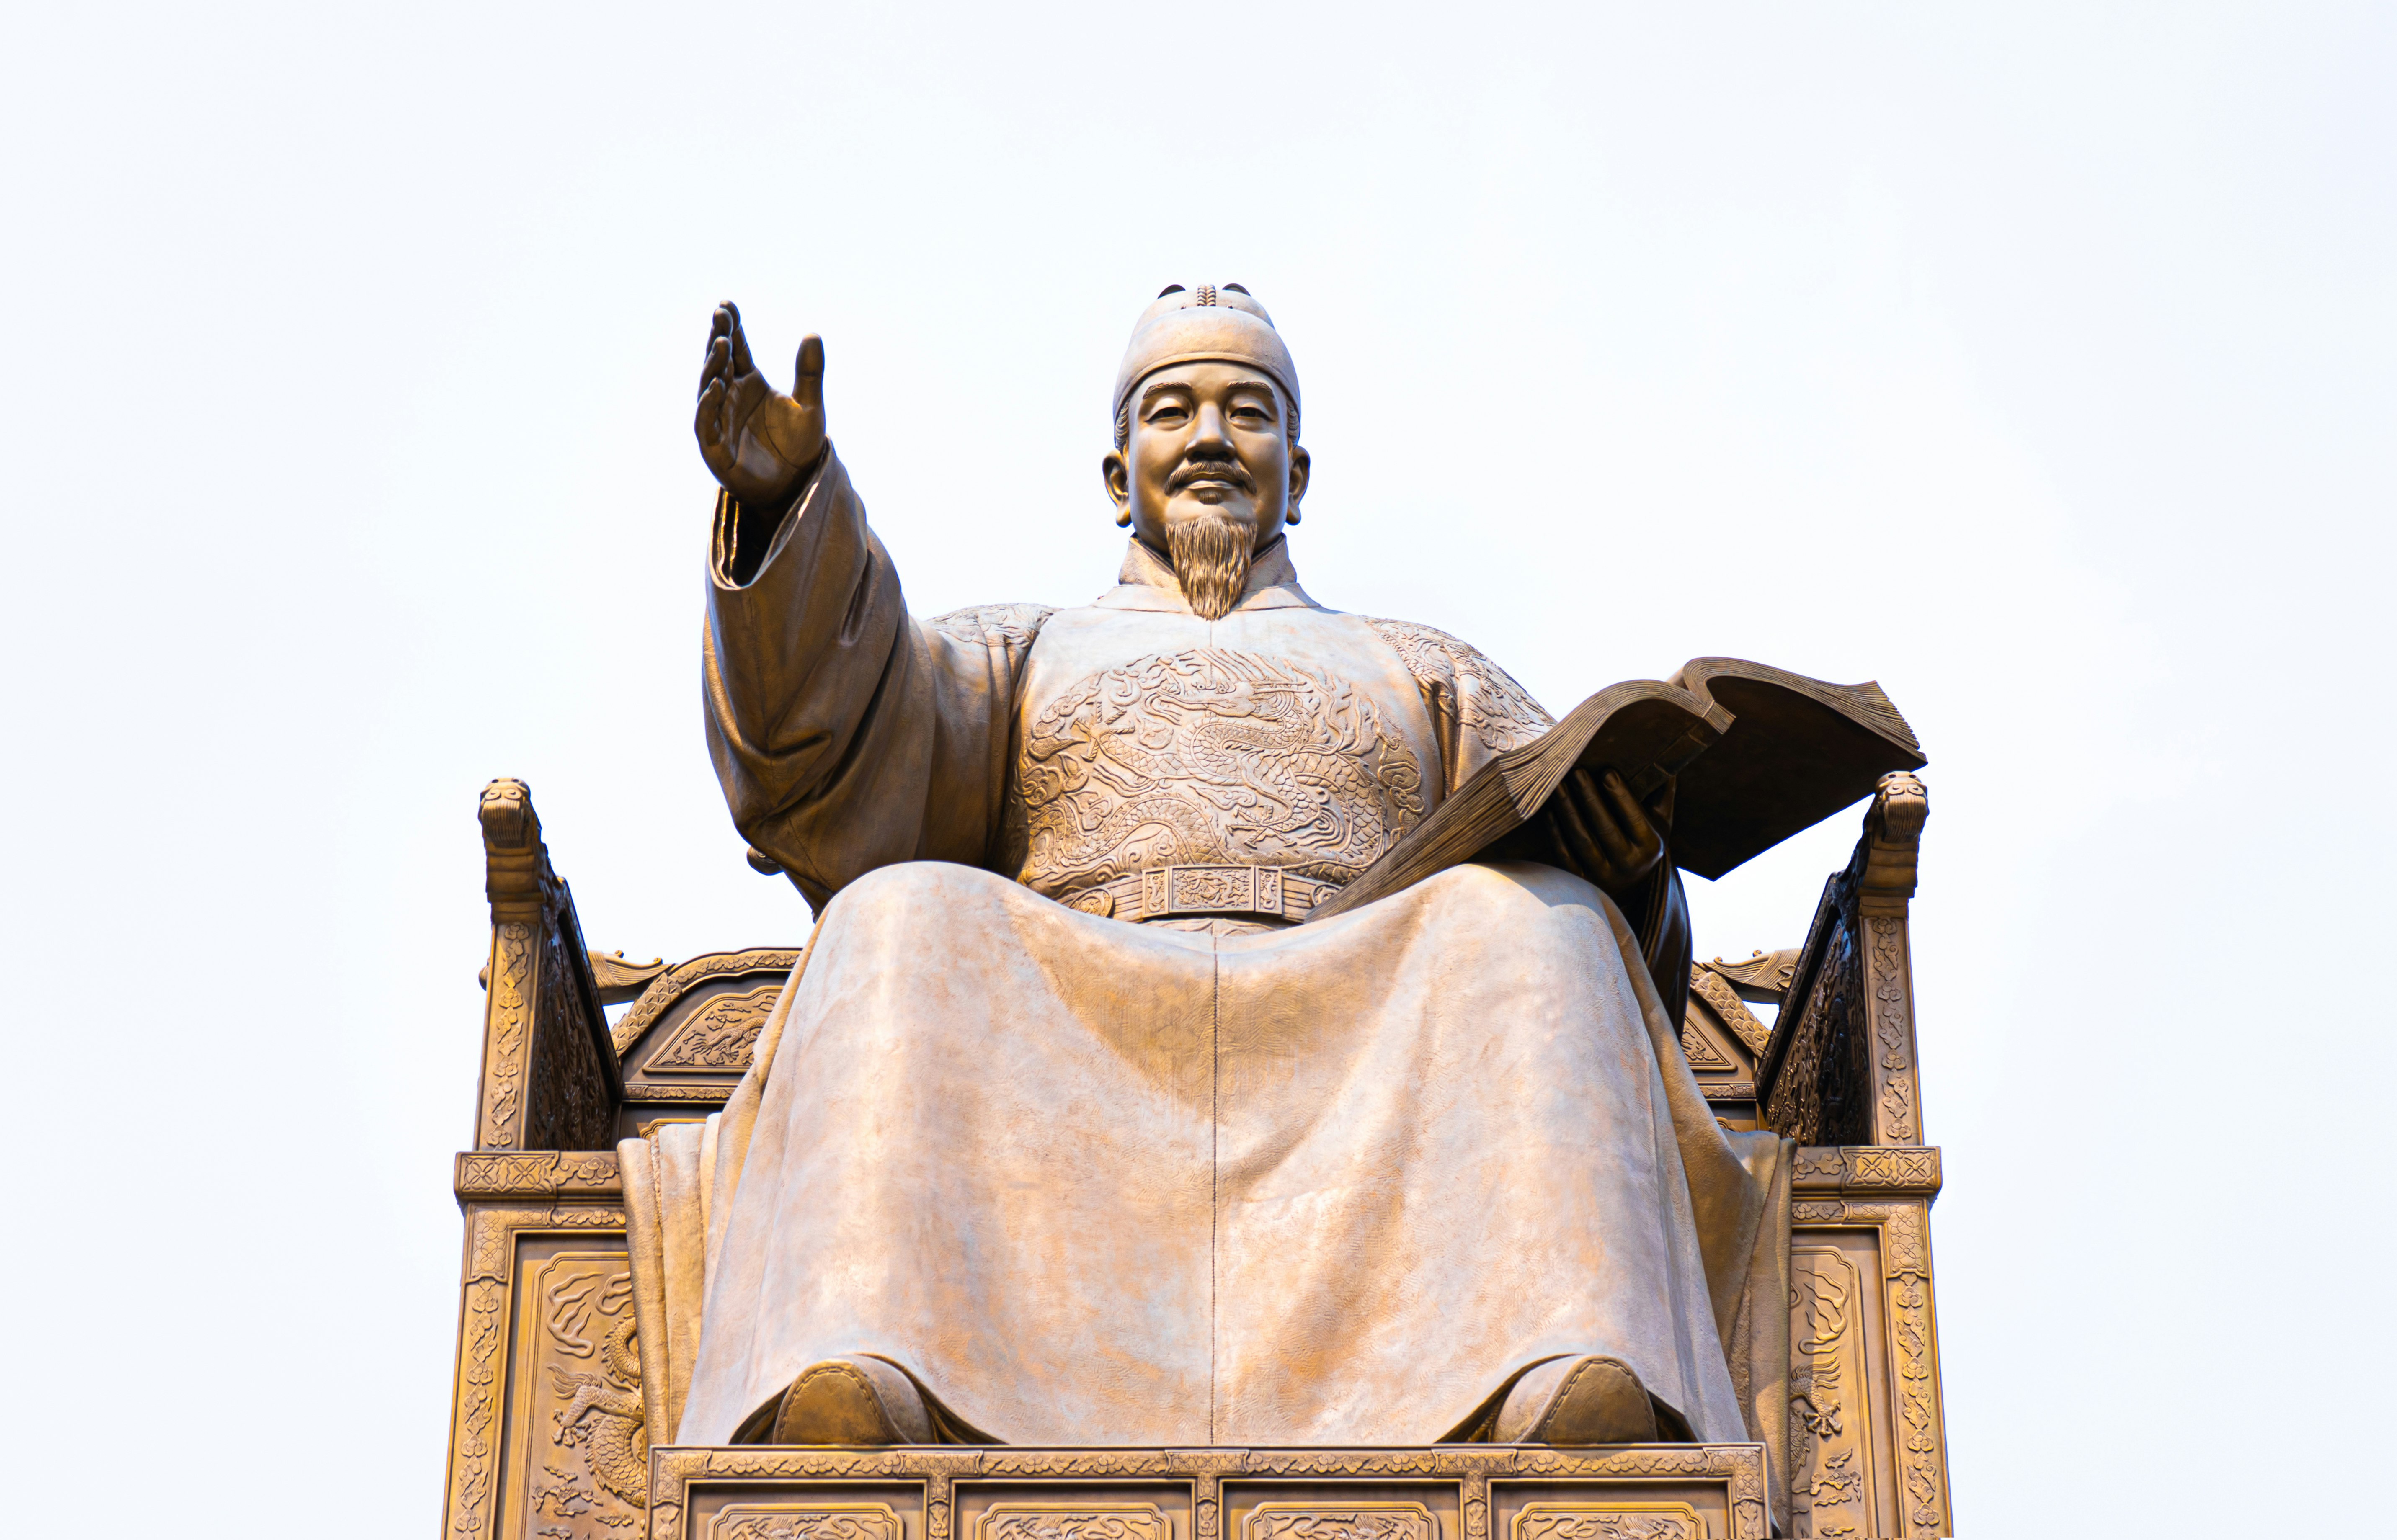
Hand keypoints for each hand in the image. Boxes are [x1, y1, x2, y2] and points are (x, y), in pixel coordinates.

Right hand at [694, 302, 826, 506]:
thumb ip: (810, 373)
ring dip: (713, 367)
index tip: (727, 303)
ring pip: (709, 388)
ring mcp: (720, 421)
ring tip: (720, 344)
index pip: (737, 349)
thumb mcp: (811, 406)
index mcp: (750, 383)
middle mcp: (731, 398)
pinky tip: (717, 387)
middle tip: (721, 314)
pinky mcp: (715, 448)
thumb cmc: (800, 446)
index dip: (732, 327)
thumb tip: (813, 333)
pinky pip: (707, 423)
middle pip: (720, 363)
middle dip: (719, 338)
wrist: (797, 486)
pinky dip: (709, 405)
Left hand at [1541, 768, 1668, 899]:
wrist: (1631, 888)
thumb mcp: (1660, 823)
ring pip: (1581, 839)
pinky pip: (1564, 853)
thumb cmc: (1643, 843)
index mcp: (1650, 847)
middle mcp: (1628, 864)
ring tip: (1558, 785)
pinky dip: (1555, 831)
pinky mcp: (1581, 881)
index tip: (1606, 771)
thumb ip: (1662, 795)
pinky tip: (1549, 809)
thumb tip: (1668, 762)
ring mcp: (1603, 875)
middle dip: (1589, 797)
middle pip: (1604, 827)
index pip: (1634, 817)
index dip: (1620, 795)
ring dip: (1568, 810)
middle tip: (1577, 771)